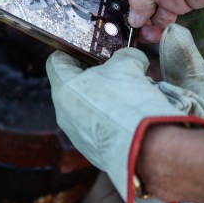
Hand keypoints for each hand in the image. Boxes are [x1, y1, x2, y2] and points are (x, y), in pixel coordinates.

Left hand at [47, 24, 203, 202]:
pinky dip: (111, 121)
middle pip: (74, 86)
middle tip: (117, 72)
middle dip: (95, 77)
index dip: (72, 52)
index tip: (87, 50)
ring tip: (130, 96)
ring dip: (105, 100)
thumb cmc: (131, 102)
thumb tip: (130, 58)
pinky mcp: (92, 151)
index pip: (57, 61)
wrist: (146, 148)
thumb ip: (124, 57)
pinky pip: (98, 128)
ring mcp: (76, 135)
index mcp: (64, 88)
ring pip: (87, 108)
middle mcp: (64, 113)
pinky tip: (131, 118)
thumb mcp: (129, 65)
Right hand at [88, 0, 203, 42]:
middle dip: (116, 16)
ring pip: (136, 12)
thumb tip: (129, 18)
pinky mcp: (173, 2)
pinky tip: (157, 35)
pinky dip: (154, 29)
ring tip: (140, 37)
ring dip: (137, 26)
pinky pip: (155, 20)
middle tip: (115, 34)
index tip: (91, 16)